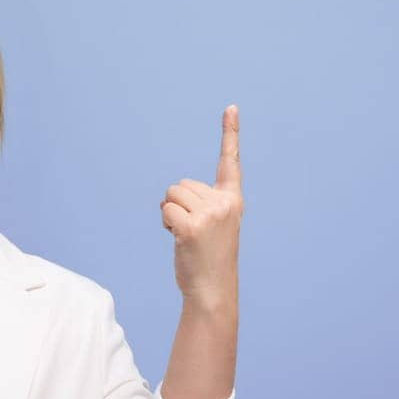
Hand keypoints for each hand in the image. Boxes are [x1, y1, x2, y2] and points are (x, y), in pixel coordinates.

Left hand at [161, 104, 242, 313]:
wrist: (212, 290)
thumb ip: (199, 205)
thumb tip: (168, 197)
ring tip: (186, 237)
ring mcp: (209, 214)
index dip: (229, 133)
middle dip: (178, 205)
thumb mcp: (211, 226)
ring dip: (170, 214)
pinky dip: (165, 224)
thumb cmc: (208, 260)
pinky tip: (178, 240)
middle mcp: (224, 203)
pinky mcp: (192, 226)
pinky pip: (165, 210)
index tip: (230, 107)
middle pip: (182, 184)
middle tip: (192, 232)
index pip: (230, 162)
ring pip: (171, 195)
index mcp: (233, 200)